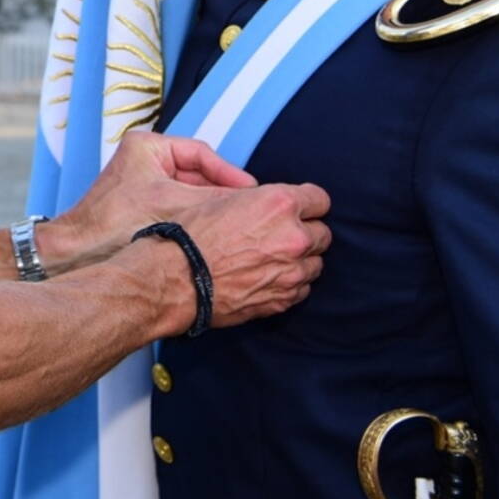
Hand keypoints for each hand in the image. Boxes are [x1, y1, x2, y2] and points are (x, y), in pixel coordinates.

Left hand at [46, 131, 257, 270]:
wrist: (75, 256)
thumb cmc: (113, 226)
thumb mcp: (176, 208)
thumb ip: (216, 200)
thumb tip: (255, 200)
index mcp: (147, 145)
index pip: (202, 155)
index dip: (230, 176)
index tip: (252, 194)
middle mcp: (142, 161)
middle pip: (197, 176)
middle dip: (222, 196)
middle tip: (249, 212)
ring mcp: (140, 186)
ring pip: (189, 196)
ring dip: (210, 212)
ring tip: (234, 227)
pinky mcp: (138, 210)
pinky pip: (178, 212)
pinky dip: (194, 224)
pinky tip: (211, 241)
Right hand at [154, 179, 330, 330]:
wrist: (175, 277)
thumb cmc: (190, 236)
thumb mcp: (223, 200)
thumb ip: (258, 202)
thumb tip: (272, 207)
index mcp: (280, 204)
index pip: (320, 200)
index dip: (308, 204)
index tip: (299, 209)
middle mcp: (294, 237)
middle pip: (323, 233)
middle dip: (305, 233)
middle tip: (280, 236)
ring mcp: (292, 272)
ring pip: (315, 264)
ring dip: (300, 261)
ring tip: (272, 260)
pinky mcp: (284, 299)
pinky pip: (302, 289)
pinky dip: (290, 284)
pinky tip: (267, 278)